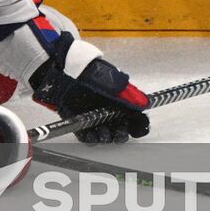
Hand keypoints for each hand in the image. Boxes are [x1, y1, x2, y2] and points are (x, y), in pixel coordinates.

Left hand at [30, 33, 150, 143]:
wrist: (64, 71)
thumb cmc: (89, 72)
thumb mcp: (113, 81)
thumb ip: (129, 94)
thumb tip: (145, 103)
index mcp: (120, 101)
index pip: (134, 118)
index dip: (138, 125)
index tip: (138, 129)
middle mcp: (109, 111)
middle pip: (120, 129)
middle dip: (121, 134)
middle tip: (119, 133)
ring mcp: (94, 117)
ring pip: (105, 135)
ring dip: (106, 138)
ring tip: (103, 134)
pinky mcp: (79, 122)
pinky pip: (87, 136)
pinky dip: (90, 139)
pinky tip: (91, 136)